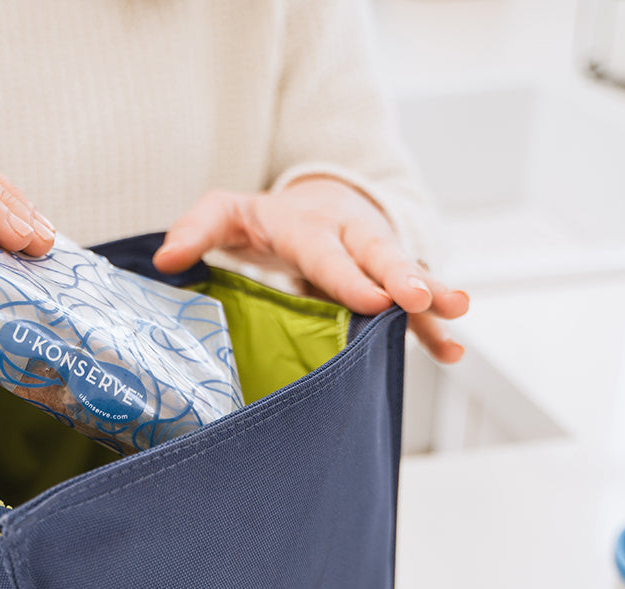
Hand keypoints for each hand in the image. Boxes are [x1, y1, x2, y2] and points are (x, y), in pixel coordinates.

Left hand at [154, 177, 466, 362]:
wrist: (318, 202)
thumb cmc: (268, 217)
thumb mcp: (228, 212)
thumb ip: (198, 229)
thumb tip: (166, 258)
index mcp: (311, 225)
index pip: (329, 255)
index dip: (350, 278)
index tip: (373, 299)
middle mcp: (353, 238)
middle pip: (382, 258)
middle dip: (406, 279)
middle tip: (424, 298)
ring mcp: (376, 261)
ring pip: (408, 278)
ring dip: (432, 299)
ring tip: (458, 317)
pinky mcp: (390, 285)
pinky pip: (414, 309)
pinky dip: (431, 329)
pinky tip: (453, 350)